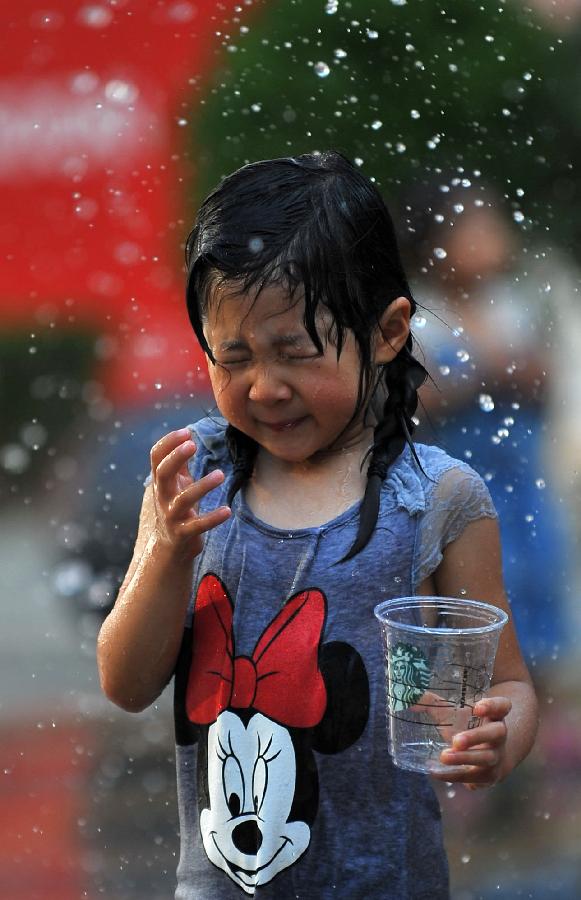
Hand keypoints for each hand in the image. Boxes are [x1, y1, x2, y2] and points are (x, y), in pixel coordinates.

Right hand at [150, 428, 230, 559]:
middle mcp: (162, 496)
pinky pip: (198, 525)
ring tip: (221, 474)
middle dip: (175, 458)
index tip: (187, 432)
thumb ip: (181, 463)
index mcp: (161, 481)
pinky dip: (213, 518)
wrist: (170, 547)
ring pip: (183, 499)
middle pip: (162, 473)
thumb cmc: (176, 508)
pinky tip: (227, 510)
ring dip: (202, 486)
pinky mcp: (183, 533)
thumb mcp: (177, 484)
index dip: (168, 443)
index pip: (156, 457)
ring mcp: (171, 516)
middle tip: (193, 445)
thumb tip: (189, 437)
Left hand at [433, 696, 511, 788]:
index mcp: (494, 715)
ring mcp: (496, 756)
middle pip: (496, 733)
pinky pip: (474, 778)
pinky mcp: (488, 776)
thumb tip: (410, 700)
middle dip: (476, 737)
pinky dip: (454, 775)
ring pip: (486, 758)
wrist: (491, 755)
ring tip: (444, 757)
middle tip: (456, 740)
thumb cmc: (468, 727)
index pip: (502, 706)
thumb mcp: (455, 713)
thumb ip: (434, 704)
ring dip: (465, 759)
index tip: (477, 707)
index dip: (493, 706)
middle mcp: (499, 735)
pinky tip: (437, 772)